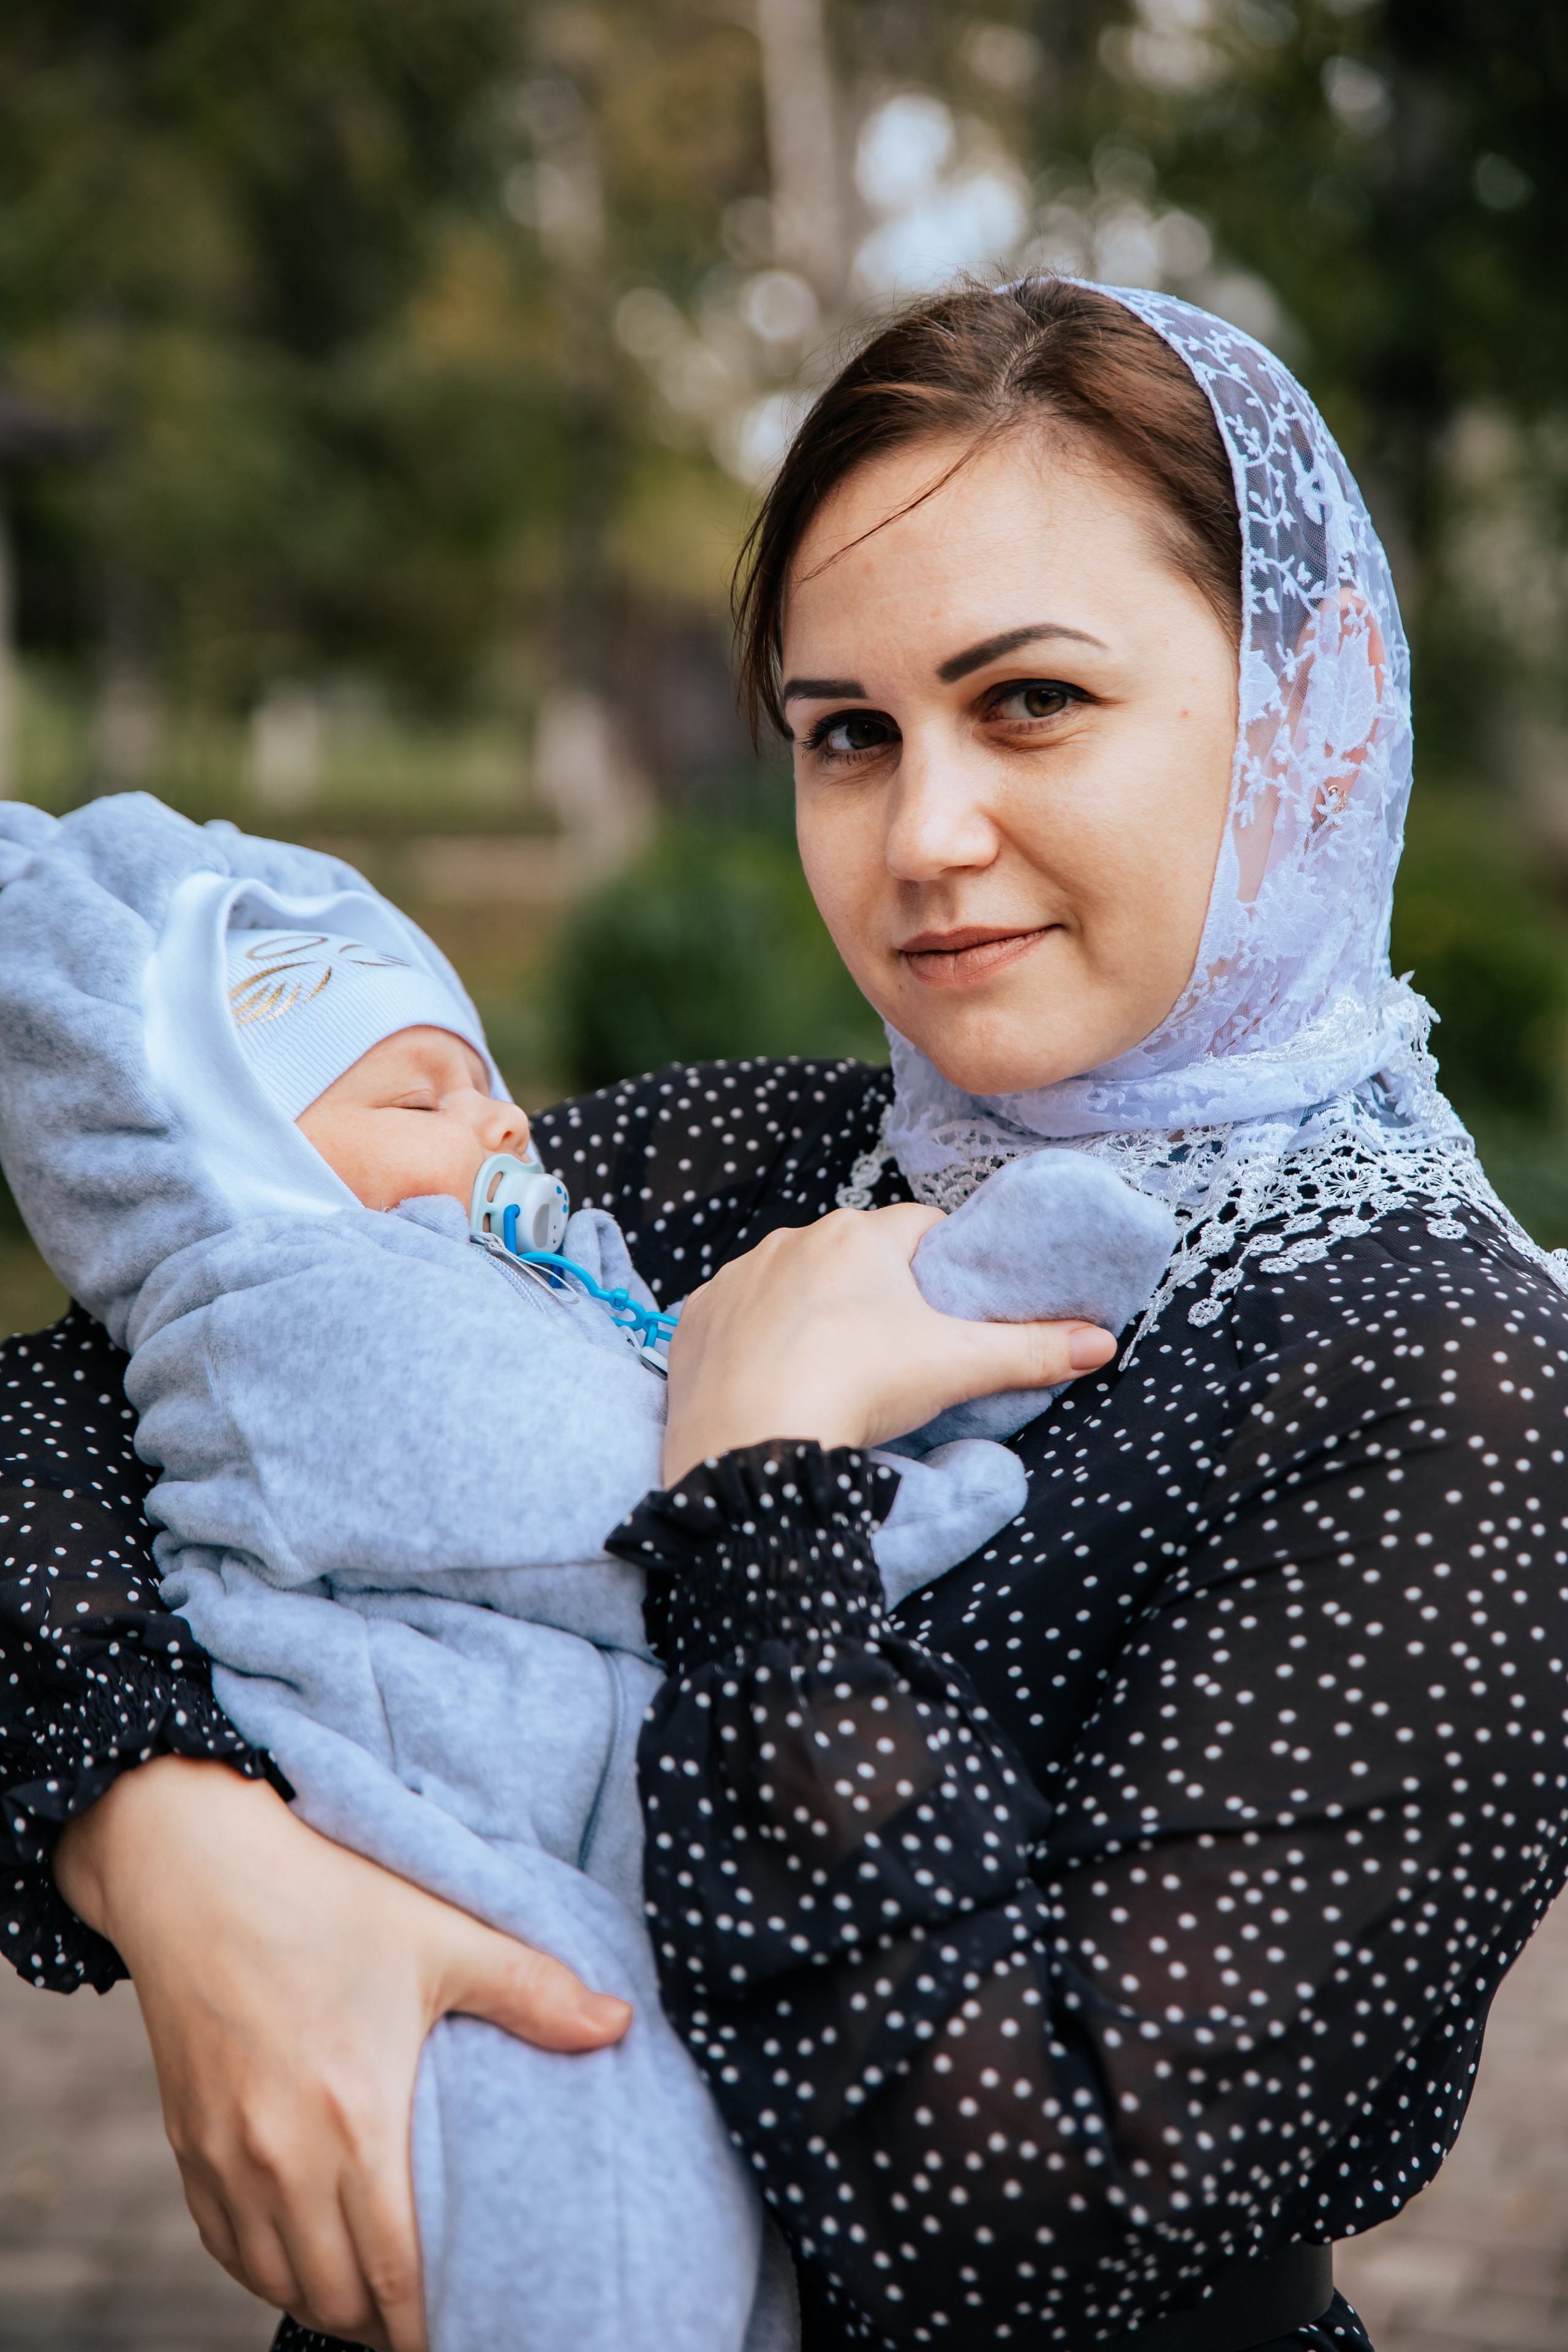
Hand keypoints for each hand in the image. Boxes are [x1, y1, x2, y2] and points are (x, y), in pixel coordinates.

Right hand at [55, 1756, 630, 2351]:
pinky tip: (305, 2258)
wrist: (197, 1870)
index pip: (394, 2273)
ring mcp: (225, 2156)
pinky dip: (268, 2270)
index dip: (431, 2322)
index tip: (473, 2324)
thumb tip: (621, 2023)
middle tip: (434, 2316)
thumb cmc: (326, 1895)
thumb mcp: (440, 1933)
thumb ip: (531, 1989)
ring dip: (328, 2303)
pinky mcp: (187, 2143)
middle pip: (334, 2297)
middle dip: (386, 2326)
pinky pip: (224, 2246)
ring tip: (379, 2299)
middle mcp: (281, 2157)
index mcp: (355, 2118)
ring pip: (276, 2282)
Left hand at [662, 1202, 1115, 1484]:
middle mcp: (792, 1239)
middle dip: (878, 1293)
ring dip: (813, 1313)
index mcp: (859, 1235)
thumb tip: (1102, 1343)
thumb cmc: (857, 1391)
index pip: (921, 1229)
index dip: (944, 1266)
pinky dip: (757, 1340)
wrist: (751, 1448)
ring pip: (793, 1284)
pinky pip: (736, 1316)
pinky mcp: (695, 1317)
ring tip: (833, 1373)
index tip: (950, 1310)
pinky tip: (774, 1380)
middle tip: (897, 1353)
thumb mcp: (955, 1369)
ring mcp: (736, 1276)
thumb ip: (1030, 1350)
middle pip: (854, 1256)